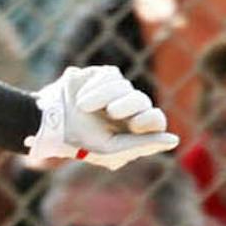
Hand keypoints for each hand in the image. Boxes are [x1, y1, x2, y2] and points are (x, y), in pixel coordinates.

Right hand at [28, 66, 179, 169]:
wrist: (50, 121)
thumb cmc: (81, 142)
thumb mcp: (112, 150)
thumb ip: (144, 144)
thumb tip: (175, 140)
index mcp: (133, 130)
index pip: (156, 120)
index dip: (149, 120)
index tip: (134, 124)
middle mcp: (128, 109)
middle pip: (143, 101)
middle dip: (127, 106)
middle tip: (111, 113)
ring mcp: (116, 91)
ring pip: (125, 87)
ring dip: (104, 97)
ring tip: (84, 107)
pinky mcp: (103, 75)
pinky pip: (111, 76)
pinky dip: (96, 87)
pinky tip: (82, 97)